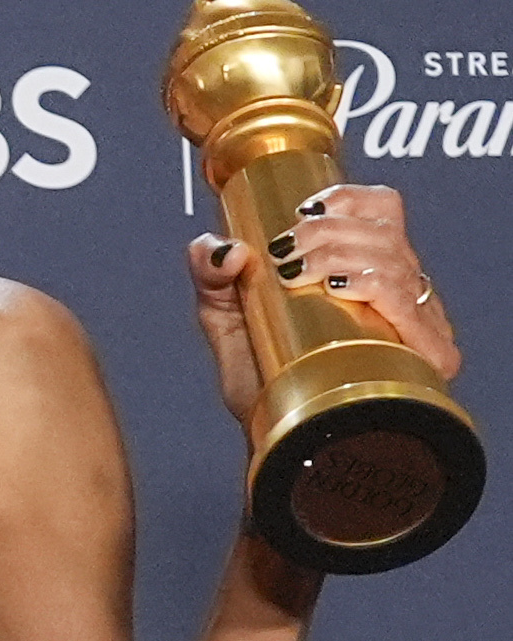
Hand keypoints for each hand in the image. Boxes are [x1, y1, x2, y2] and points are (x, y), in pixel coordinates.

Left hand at [189, 183, 458, 429]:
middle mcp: (401, 290)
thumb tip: (220, 246)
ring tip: (294, 271)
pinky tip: (338, 285)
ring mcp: (418, 321)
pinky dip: (371, 283)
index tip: (300, 213)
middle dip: (325, 230)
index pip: (381, 209)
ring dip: (339, 253)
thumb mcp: (227, 321)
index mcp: (367, 270)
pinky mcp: (428, 355)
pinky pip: (408, 301)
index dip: (345, 199)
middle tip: (283, 251)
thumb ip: (211, 277)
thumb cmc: (263, 380)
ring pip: (393, 258)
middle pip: (382, 230)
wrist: (277, 441)